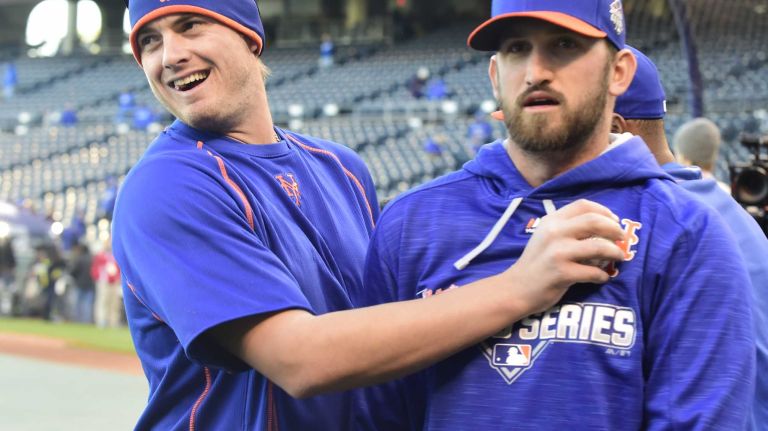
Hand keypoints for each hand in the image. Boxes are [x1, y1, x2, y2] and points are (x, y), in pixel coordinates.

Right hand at [501, 199, 624, 313]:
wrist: (516, 288)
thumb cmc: (536, 262)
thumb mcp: (546, 236)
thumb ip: (567, 227)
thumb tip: (603, 225)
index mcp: (551, 220)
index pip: (583, 206)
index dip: (604, 211)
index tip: (614, 221)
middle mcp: (554, 233)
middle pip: (595, 221)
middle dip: (615, 229)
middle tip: (622, 239)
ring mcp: (558, 253)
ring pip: (599, 246)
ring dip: (615, 252)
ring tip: (619, 257)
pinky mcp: (562, 273)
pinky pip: (594, 272)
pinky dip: (602, 275)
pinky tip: (601, 277)